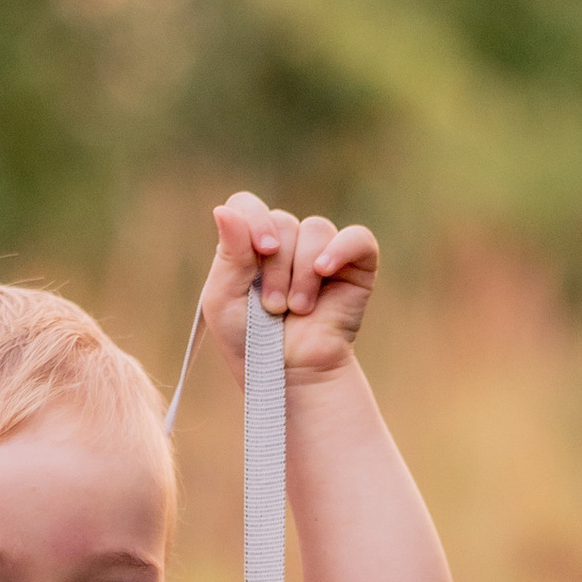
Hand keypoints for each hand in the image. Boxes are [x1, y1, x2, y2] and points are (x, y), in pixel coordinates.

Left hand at [202, 192, 376, 388]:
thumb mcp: (224, 299)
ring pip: (315, 229)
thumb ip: (228, 254)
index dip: (255, 220)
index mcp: (251, 246)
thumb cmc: (252, 344)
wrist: (292, 375)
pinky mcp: (356, 267)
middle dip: (277, 266)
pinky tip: (326, 271)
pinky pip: (357, 238)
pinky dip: (342, 249)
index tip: (261, 250)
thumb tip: (224, 210)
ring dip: (303, 272)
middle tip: (274, 307)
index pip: (248, 206)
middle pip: (282, 221)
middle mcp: (287, 244)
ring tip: (299, 309)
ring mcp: (322, 253)